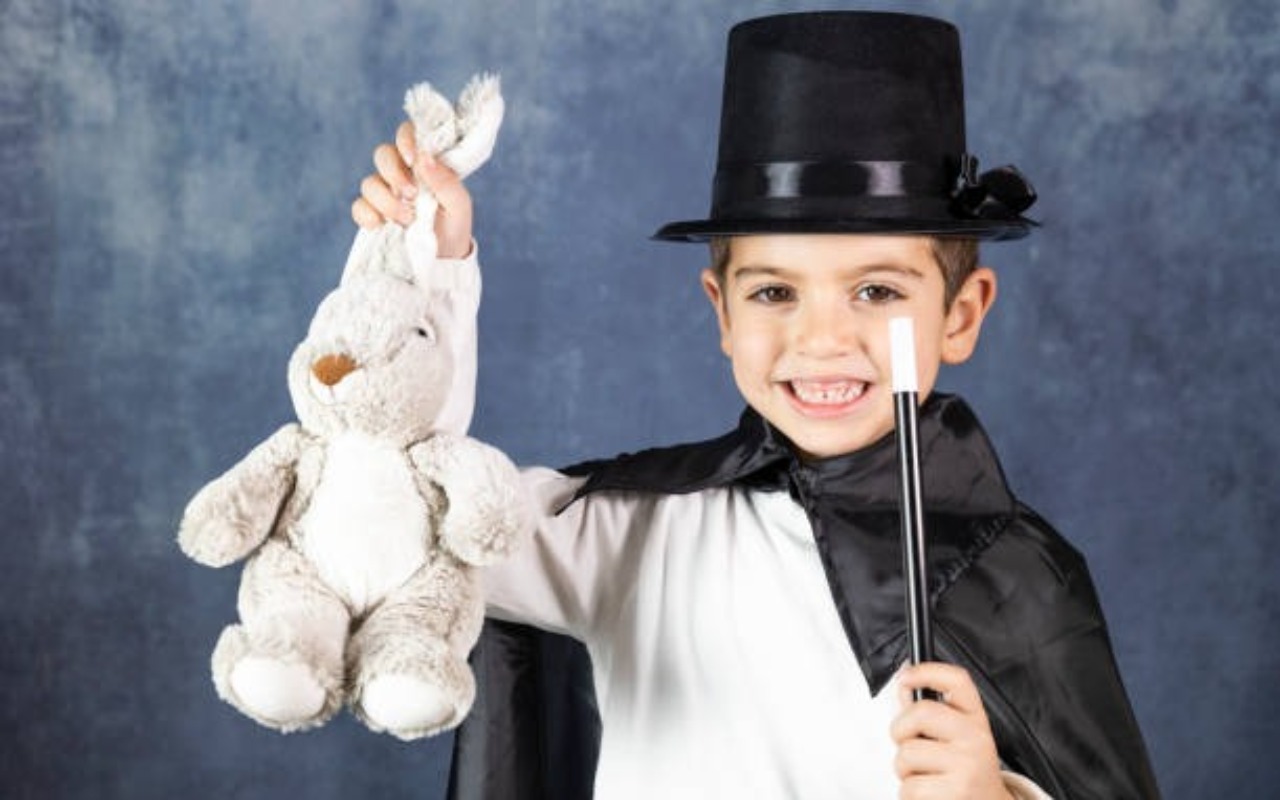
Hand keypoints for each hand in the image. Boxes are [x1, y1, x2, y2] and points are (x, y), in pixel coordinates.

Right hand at [351, 121, 473, 258]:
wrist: (445, 258)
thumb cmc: (454, 224)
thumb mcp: (459, 204)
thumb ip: (445, 181)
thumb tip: (424, 158)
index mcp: (423, 163)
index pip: (408, 135)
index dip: (405, 140)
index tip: (412, 158)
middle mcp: (401, 173)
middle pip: (382, 155)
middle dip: (393, 173)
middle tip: (411, 195)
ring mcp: (385, 193)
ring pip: (369, 183)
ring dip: (386, 201)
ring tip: (408, 219)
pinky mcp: (373, 213)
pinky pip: (359, 207)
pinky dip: (367, 215)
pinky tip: (381, 225)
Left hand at [890, 662, 1015, 799]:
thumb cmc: (965, 773)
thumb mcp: (956, 738)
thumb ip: (928, 713)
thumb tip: (904, 685)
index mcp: (975, 720)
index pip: (957, 681)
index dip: (927, 671)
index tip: (906, 677)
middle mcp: (975, 739)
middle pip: (920, 713)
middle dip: (901, 731)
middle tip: (910, 745)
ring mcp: (967, 766)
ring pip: (906, 755)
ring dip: (904, 770)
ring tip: (925, 776)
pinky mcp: (956, 792)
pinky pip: (909, 788)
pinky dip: (909, 795)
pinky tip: (929, 794)